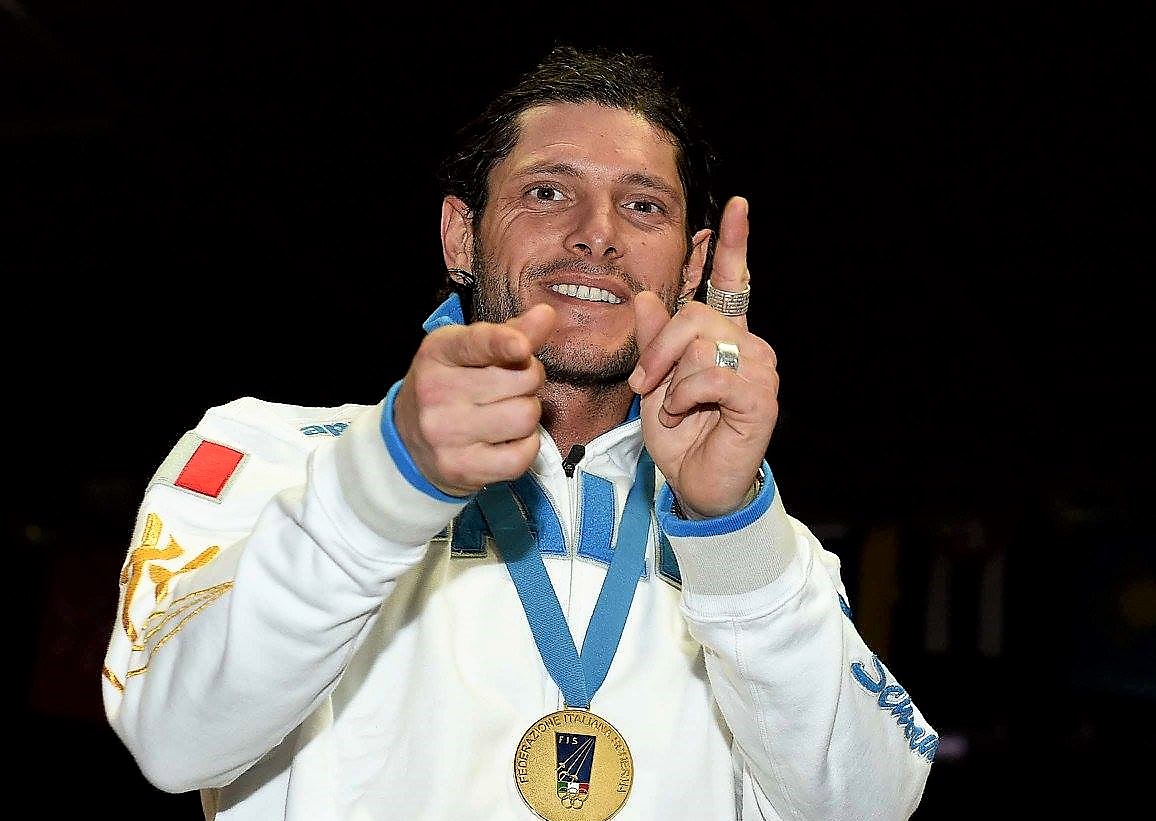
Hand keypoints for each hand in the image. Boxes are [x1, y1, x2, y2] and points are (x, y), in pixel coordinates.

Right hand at [394, 303, 556, 496]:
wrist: (408, 441)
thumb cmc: (449, 387)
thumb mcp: (467, 352)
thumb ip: (509, 333)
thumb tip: (546, 315)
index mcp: (438, 353)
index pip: (474, 344)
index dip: (503, 343)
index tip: (521, 346)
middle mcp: (436, 393)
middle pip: (521, 380)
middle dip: (529, 380)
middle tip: (513, 387)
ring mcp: (446, 434)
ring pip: (525, 417)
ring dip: (527, 414)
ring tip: (507, 413)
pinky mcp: (461, 468)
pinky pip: (520, 456)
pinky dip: (526, 447)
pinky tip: (509, 440)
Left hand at [628, 196, 779, 517]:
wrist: (697, 485)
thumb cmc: (681, 437)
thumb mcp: (654, 384)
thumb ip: (652, 342)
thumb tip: (645, 297)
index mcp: (725, 338)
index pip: (732, 283)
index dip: (733, 244)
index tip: (737, 206)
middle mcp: (748, 346)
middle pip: (695, 315)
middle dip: (659, 349)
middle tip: (646, 384)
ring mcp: (759, 370)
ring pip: (700, 345)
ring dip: (672, 381)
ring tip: (673, 409)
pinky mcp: (760, 397)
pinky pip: (709, 376)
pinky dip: (684, 398)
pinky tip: (687, 415)